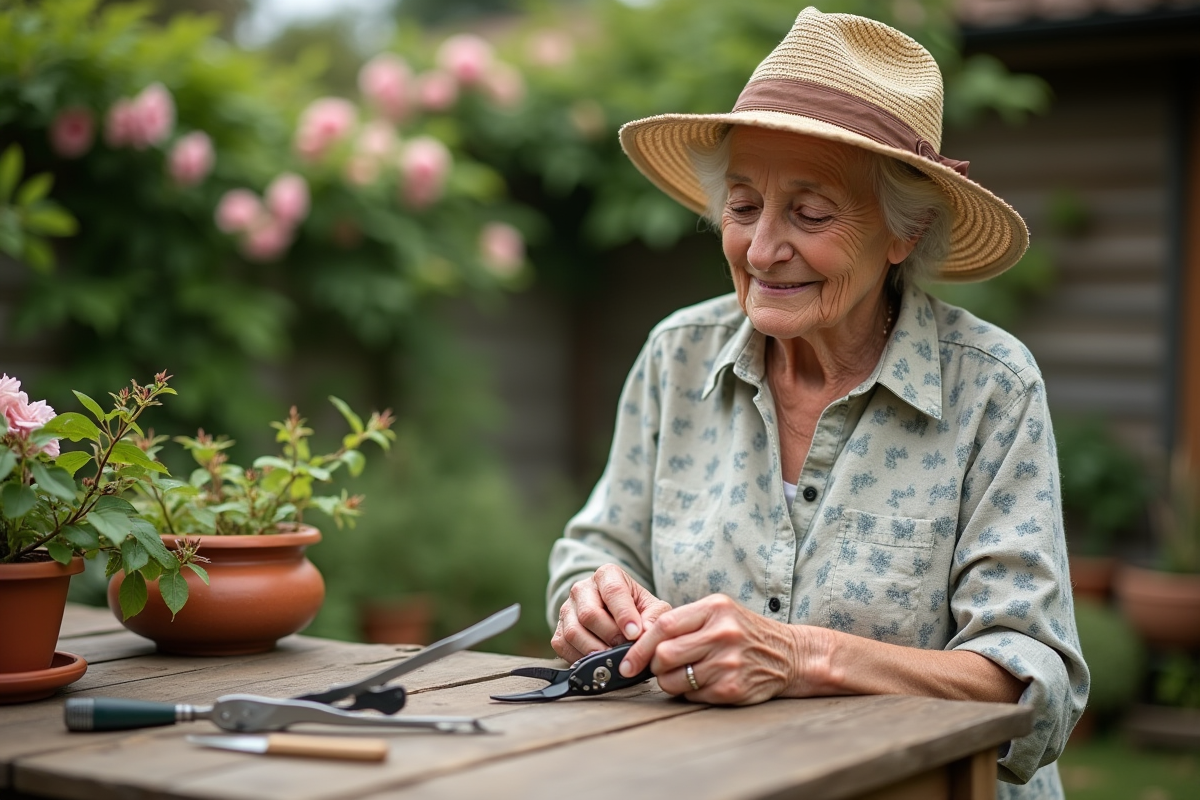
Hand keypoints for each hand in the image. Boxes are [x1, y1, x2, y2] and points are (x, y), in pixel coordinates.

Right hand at [552, 564, 671, 662]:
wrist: (616, 617)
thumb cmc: (637, 610)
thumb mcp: (652, 608)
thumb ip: (653, 618)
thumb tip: (645, 634)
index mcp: (607, 575)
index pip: (613, 592)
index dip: (624, 615)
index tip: (634, 634)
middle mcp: (582, 588)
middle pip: (589, 614)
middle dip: (610, 636)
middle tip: (625, 650)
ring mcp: (567, 609)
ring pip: (573, 632)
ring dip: (595, 651)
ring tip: (614, 659)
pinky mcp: (558, 630)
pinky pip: (563, 646)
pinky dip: (580, 658)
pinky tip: (597, 662)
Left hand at [620, 594, 823, 704]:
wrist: (790, 654)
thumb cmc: (744, 632)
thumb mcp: (719, 612)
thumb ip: (684, 622)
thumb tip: (638, 643)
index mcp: (715, 608)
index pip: (664, 626)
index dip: (639, 646)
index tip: (626, 661)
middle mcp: (722, 633)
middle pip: (665, 655)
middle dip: (654, 665)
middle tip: (661, 666)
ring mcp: (728, 662)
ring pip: (674, 680)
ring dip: (670, 682)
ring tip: (684, 675)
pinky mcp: (732, 688)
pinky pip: (692, 696)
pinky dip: (689, 693)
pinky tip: (704, 683)